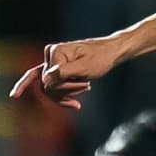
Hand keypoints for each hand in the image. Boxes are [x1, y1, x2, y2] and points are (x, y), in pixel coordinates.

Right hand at [8, 37, 126, 108]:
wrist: (110, 53)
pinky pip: (51, 86)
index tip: (87, 86)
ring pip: (50, 89)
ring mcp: (52, 62)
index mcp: (54, 52)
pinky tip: (74, 103)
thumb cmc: (100, 58)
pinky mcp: (56, 69)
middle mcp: (49, 56)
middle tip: (87, 86)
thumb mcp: (84, 67)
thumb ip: (63, 73)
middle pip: (47, 86)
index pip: (48, 81)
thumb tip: (45, 80)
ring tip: (86, 86)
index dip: (66, 88)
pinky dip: (62, 96)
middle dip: (68, 91)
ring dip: (68, 93)